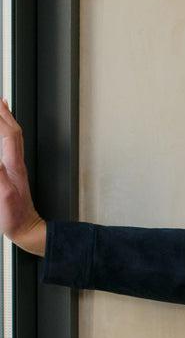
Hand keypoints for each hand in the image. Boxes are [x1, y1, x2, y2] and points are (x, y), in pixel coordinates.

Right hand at [0, 99, 45, 254]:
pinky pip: (10, 147)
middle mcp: (16, 164)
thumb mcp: (4, 196)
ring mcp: (16, 168)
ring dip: (5, 120)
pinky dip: (5, 134)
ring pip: (13, 137)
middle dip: (3, 112)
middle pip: (12, 131)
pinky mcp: (14, 173)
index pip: (7, 134)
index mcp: (13, 167)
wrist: (28, 230)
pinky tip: (1, 134)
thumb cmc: (15, 217)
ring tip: (0, 107)